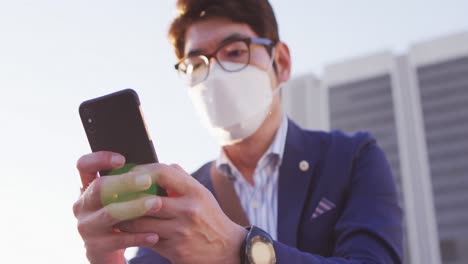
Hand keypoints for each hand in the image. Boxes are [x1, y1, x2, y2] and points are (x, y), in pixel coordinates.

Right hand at [73, 151, 162, 263]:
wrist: (108, 249)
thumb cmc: (120, 213)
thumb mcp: (119, 196)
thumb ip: (129, 182)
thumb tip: (158, 168)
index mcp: (87, 186)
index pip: (84, 165)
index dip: (100, 159)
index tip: (122, 160)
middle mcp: (83, 204)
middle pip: (99, 188)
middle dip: (124, 182)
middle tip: (147, 180)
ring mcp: (87, 225)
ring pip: (110, 213)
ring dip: (135, 207)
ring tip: (157, 204)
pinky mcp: (96, 246)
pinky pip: (120, 239)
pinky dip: (139, 237)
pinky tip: (155, 234)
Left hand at [116, 163, 247, 263]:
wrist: (228, 249)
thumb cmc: (210, 217)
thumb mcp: (202, 194)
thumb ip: (181, 179)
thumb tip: (157, 168)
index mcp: (194, 192)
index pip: (162, 173)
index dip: (141, 171)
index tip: (129, 173)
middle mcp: (188, 210)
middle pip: (146, 199)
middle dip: (125, 196)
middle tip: (110, 194)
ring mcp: (180, 231)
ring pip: (140, 222)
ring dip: (122, 218)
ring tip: (112, 213)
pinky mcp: (174, 250)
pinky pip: (145, 239)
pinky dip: (132, 234)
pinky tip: (124, 230)